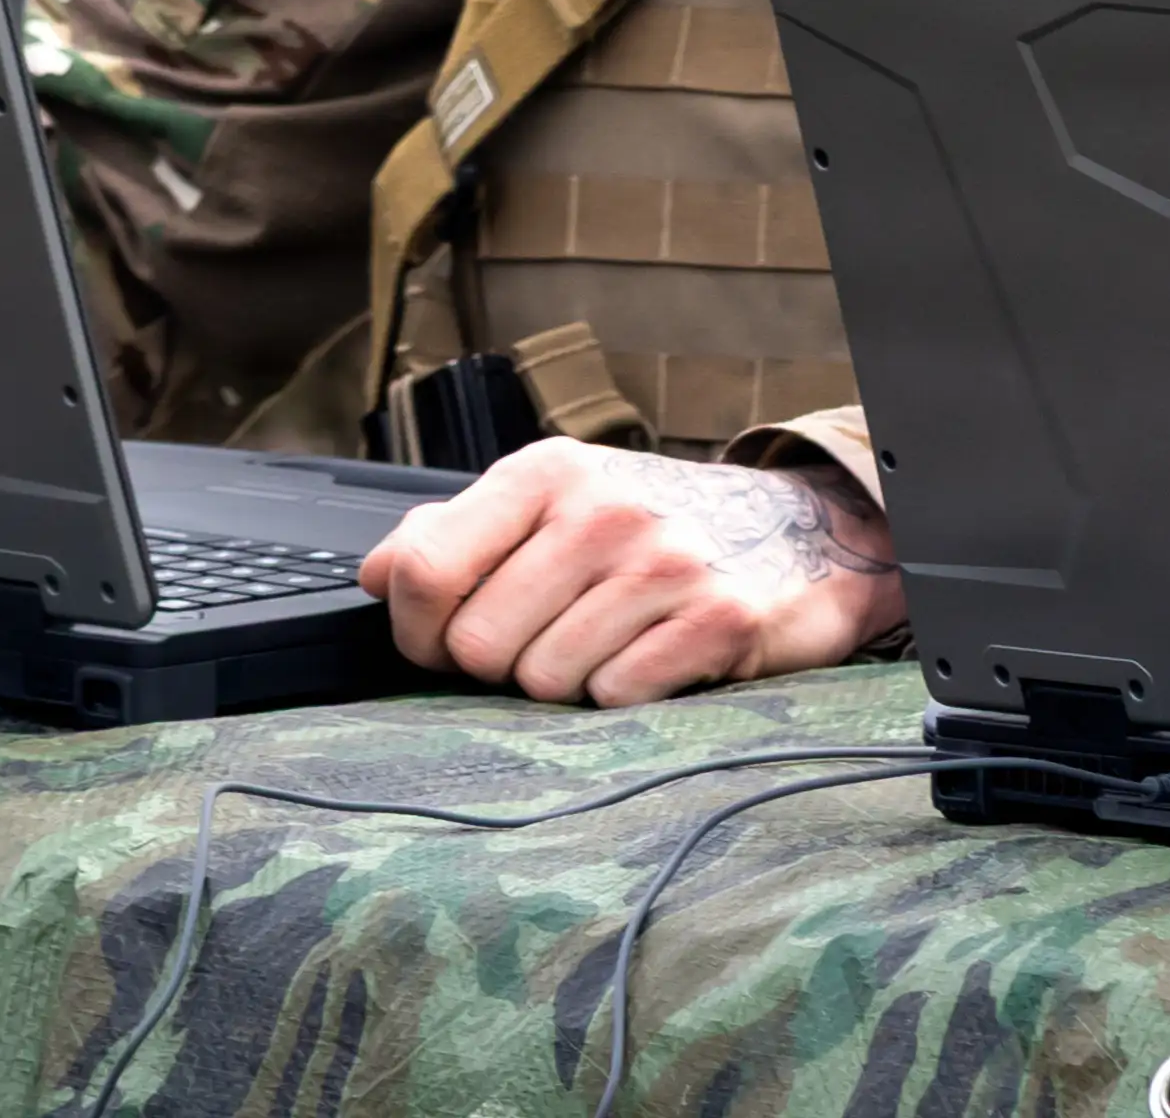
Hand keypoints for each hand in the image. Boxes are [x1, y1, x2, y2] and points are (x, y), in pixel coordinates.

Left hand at [357, 437, 901, 705]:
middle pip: (478, 646)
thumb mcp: (551, 506)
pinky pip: (616, 697)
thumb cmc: (650, 530)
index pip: (424, 569)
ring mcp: (665, 559)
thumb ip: (454, 535)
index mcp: (547, 472)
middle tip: (549, 640)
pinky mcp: (719, 616)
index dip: (417, 629)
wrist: (795, 532)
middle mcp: (605, 506)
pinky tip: (653, 656)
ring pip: (544, 682)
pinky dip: (626, 694)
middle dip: (502, 665)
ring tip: (609, 642)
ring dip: (568, 682)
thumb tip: (373, 575)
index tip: (444, 640)